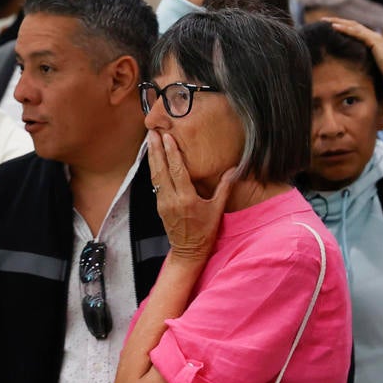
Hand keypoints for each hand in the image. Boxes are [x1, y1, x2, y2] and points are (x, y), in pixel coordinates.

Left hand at [147, 129, 233, 264]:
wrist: (188, 251)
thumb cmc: (205, 232)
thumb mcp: (217, 210)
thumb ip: (224, 188)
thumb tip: (233, 169)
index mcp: (186, 199)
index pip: (177, 170)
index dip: (171, 152)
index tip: (167, 137)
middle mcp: (171, 199)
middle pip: (161, 169)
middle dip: (155, 149)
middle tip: (152, 132)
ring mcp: (163, 203)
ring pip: (155, 175)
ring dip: (152, 157)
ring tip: (149, 140)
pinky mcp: (159, 206)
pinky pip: (155, 183)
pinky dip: (153, 169)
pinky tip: (153, 158)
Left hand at [326, 16, 382, 77]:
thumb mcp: (372, 68)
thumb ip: (364, 64)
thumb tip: (354, 72)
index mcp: (373, 42)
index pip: (355, 31)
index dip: (343, 27)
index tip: (329, 27)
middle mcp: (373, 36)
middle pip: (352, 25)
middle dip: (337, 21)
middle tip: (323, 20)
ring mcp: (374, 37)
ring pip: (353, 26)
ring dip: (338, 22)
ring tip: (325, 21)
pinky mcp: (374, 41)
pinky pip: (356, 32)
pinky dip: (344, 29)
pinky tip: (334, 27)